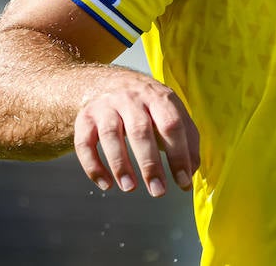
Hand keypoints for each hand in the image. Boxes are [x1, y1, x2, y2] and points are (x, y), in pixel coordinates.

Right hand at [73, 71, 199, 197]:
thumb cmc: (146, 105)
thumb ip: (187, 138)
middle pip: (141, 130)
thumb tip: (191, 171)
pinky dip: (93, 166)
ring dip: (120, 165)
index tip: (183, 182)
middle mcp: (131, 99)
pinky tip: (106, 184)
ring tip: (130, 188)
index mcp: (158, 97)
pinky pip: (85, 143)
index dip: (179, 155)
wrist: (107, 83)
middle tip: (158, 191)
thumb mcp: (171, 111)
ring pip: (110, 135)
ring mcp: (106, 107)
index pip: (172, 125)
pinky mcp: (85, 119)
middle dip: (150, 164)